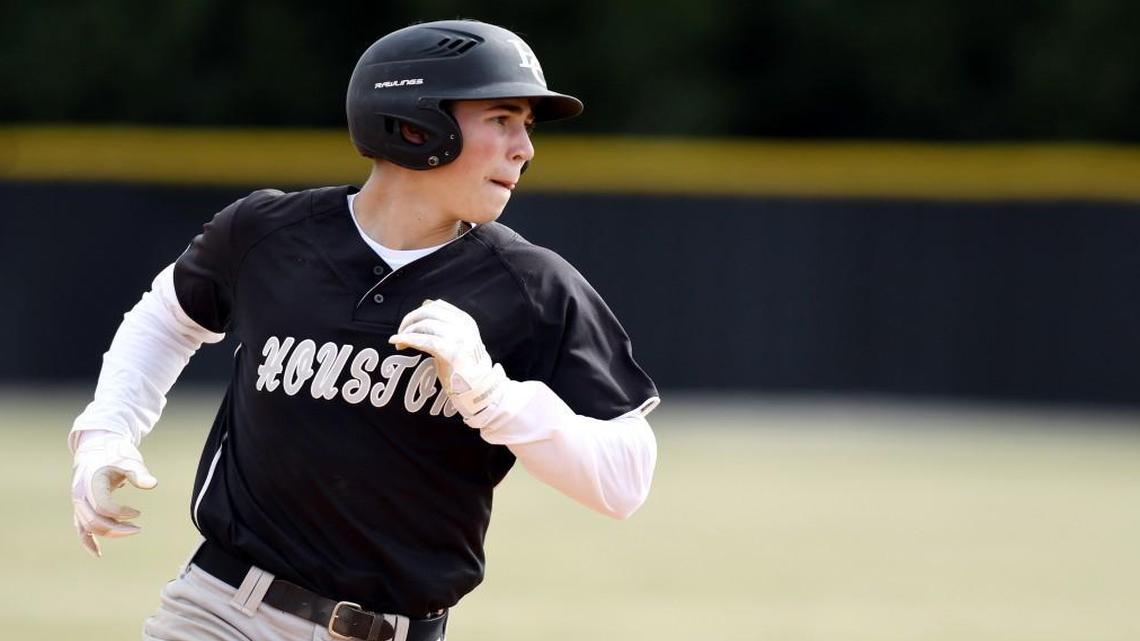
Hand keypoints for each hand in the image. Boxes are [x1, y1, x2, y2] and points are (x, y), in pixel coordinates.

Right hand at [70, 433, 157, 556]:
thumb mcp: (129, 459)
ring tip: (132, 530)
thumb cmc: (115, 452)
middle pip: (93, 520)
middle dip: (116, 529)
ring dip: (109, 533)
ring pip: (87, 526)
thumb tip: (152, 485)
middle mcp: (80, 494)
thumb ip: (139, 473)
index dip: (121, 513)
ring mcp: (78, 501)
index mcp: (91, 482)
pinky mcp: (81, 506)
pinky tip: (98, 553)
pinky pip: (80, 527)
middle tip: (138, 528)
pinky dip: (88, 540)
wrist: (97, 446)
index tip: (137, 513)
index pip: (103, 506)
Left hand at [389, 299, 506, 418]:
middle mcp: (463, 326)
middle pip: (429, 312)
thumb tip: (425, 305)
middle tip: (400, 333)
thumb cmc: (464, 367)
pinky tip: (397, 342)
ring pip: (424, 325)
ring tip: (400, 343)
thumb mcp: (458, 340)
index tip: (409, 324)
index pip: (437, 305)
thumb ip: (443, 324)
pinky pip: (424, 340)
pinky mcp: (451, 352)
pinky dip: (407, 339)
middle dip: (410, 320)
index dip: (419, 311)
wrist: (479, 389)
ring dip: (407, 331)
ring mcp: (459, 338)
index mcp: (466, 321)